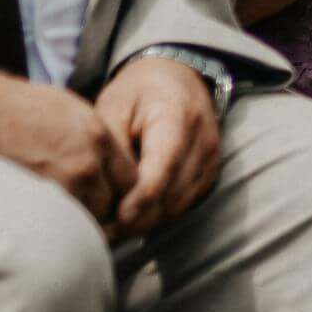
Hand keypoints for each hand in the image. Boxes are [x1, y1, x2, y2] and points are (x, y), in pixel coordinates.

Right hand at [0, 62, 136, 226]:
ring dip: (74, 221)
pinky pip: (54, 226)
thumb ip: (94, 142)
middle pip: (110, 204)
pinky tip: (37, 220)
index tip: (106, 197)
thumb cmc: (14, 105)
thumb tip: (105, 169)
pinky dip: (49, 227)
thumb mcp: (68, 110)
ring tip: (54, 214)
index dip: (118, 192)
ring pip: (84, 220)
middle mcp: (85, 162)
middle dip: (98, 210)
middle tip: (78, 209)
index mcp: (97, 136)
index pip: (130, 181)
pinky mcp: (32, 200)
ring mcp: (59, 184)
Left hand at [95, 56, 224, 239]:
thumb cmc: (138, 91)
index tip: (118, 218)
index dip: (142, 197)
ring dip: (146, 223)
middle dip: (138, 219)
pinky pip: (183, 205)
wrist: (178, 77)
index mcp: (178, 116)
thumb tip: (106, 191)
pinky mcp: (209, 174)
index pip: (165, 165)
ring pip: (179, 206)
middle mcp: (203, 141)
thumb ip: (112, 146)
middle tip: (101, 234)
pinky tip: (130, 220)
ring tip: (110, 232)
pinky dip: (157, 216)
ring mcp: (210, 160)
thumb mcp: (114, 106)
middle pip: (173, 193)